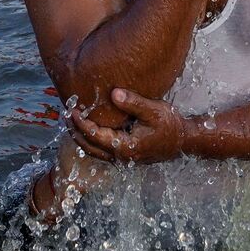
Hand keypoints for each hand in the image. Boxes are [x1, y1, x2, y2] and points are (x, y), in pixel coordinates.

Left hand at [68, 88, 183, 164]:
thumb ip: (133, 103)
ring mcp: (122, 157)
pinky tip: (87, 127)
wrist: (184, 141)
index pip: (96, 136)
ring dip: (81, 137)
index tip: (72, 110)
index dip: (81, 124)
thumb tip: (113, 93)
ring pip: (94, 151)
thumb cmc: (170, 125)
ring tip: (71, 121)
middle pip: (89, 147)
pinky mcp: (125, 154)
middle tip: (65, 115)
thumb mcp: (154, 111)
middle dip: (75, 131)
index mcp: (126, 147)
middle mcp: (121, 156)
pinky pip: (101, 150)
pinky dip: (90, 139)